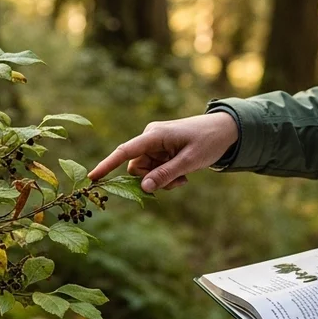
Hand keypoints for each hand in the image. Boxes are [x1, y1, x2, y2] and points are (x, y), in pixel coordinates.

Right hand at [87, 111, 238, 191]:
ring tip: (183, 178)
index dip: (107, 165)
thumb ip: (166, 175)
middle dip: (152, 180)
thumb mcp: (189, 161)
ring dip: (161, 180)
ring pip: (145, 172)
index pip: (125, 152)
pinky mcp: (160, 150)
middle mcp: (150, 138)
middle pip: (135, 168)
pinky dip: (166, 176)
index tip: (92, 178)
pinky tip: (183, 174)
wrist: (225, 130)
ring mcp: (154, 144)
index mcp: (154, 135)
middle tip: (177, 183)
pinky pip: (154, 169)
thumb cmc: (208, 142)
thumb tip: (144, 188)